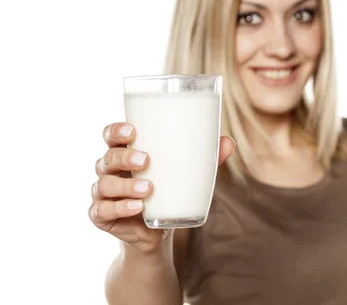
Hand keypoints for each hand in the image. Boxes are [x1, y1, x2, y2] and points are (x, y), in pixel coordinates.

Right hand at [88, 122, 234, 252]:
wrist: (156, 232)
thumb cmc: (168, 191)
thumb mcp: (185, 174)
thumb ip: (205, 159)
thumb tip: (229, 143)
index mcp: (125, 152)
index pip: (111, 135)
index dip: (116, 131)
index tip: (132, 131)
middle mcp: (109, 170)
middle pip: (108, 157)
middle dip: (124, 157)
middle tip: (146, 160)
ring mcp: (103, 193)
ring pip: (105, 184)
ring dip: (126, 185)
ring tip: (149, 188)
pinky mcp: (101, 216)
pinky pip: (102, 210)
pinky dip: (119, 208)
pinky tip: (137, 207)